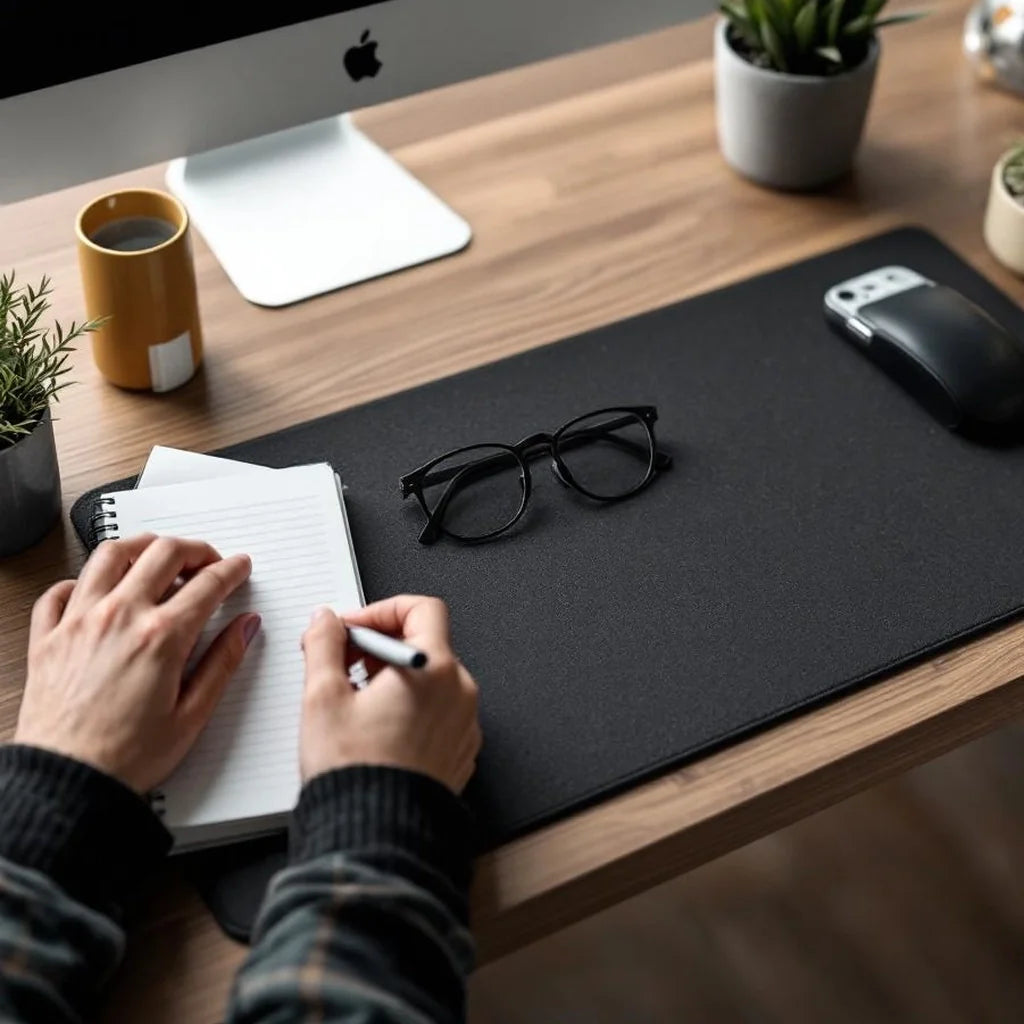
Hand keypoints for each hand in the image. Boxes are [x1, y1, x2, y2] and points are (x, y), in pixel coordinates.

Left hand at [16, 534, 258, 793]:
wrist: (65, 783)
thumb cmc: (125, 758)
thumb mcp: (193, 715)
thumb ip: (223, 662)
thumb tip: (245, 627)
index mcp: (161, 637)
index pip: (208, 584)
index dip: (231, 569)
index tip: (238, 567)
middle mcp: (119, 617)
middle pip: (162, 553)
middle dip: (194, 549)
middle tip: (206, 560)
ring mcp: (79, 621)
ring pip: (111, 554)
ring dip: (142, 547)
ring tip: (157, 556)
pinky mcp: (48, 636)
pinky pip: (61, 589)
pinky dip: (83, 579)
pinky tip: (98, 588)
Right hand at [300, 596, 480, 792]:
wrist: (376, 837)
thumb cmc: (355, 774)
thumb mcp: (323, 697)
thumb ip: (324, 645)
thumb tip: (326, 622)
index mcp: (434, 669)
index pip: (421, 609)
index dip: (381, 610)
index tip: (353, 627)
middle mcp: (459, 693)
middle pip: (426, 643)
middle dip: (381, 646)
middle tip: (342, 662)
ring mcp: (464, 725)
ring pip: (431, 680)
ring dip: (394, 678)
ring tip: (355, 702)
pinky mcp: (460, 752)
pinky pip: (438, 713)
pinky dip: (410, 708)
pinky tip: (376, 729)